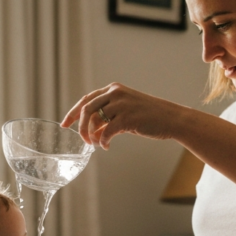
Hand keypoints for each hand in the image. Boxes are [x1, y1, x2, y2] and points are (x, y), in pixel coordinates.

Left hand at [61, 83, 187, 148]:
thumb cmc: (149, 116)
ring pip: (94, 121)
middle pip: (86, 109)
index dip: (73, 112)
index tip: (64, 124)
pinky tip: (106, 146)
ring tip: (96, 144)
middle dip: (80, 127)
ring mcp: (121, 105)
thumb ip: (108, 116)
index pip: (86, 99)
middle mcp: (115, 93)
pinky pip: (106, 132)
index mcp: (113, 89)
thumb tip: (90, 131)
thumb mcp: (126, 110)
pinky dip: (102, 141)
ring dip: (92, 136)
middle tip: (82, 140)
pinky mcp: (127, 118)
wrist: (171, 118)